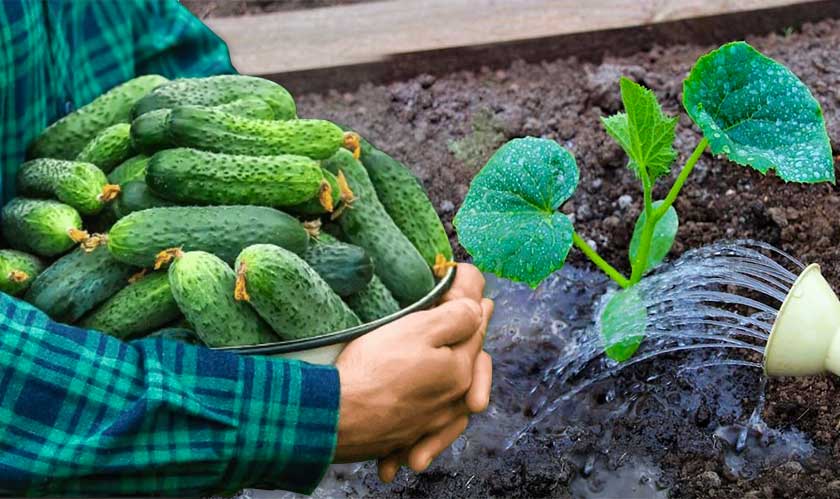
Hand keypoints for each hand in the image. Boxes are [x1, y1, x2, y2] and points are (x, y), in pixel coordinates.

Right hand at [374, 264, 493, 480]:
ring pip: (454, 402)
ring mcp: (428, 425)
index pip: (475, 332)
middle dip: (474, 346)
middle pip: (468, 367)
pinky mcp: (404, 440)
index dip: (476, 309)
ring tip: (461, 375)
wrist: (334, 417)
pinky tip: (428, 423)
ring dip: (463, 388)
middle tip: (476, 325)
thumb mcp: (417, 329)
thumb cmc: (373, 368)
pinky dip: (433, 428)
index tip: (479, 296)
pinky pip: (427, 433)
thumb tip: (479, 309)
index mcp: (460, 373)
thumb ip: (455, 317)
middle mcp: (451, 403)